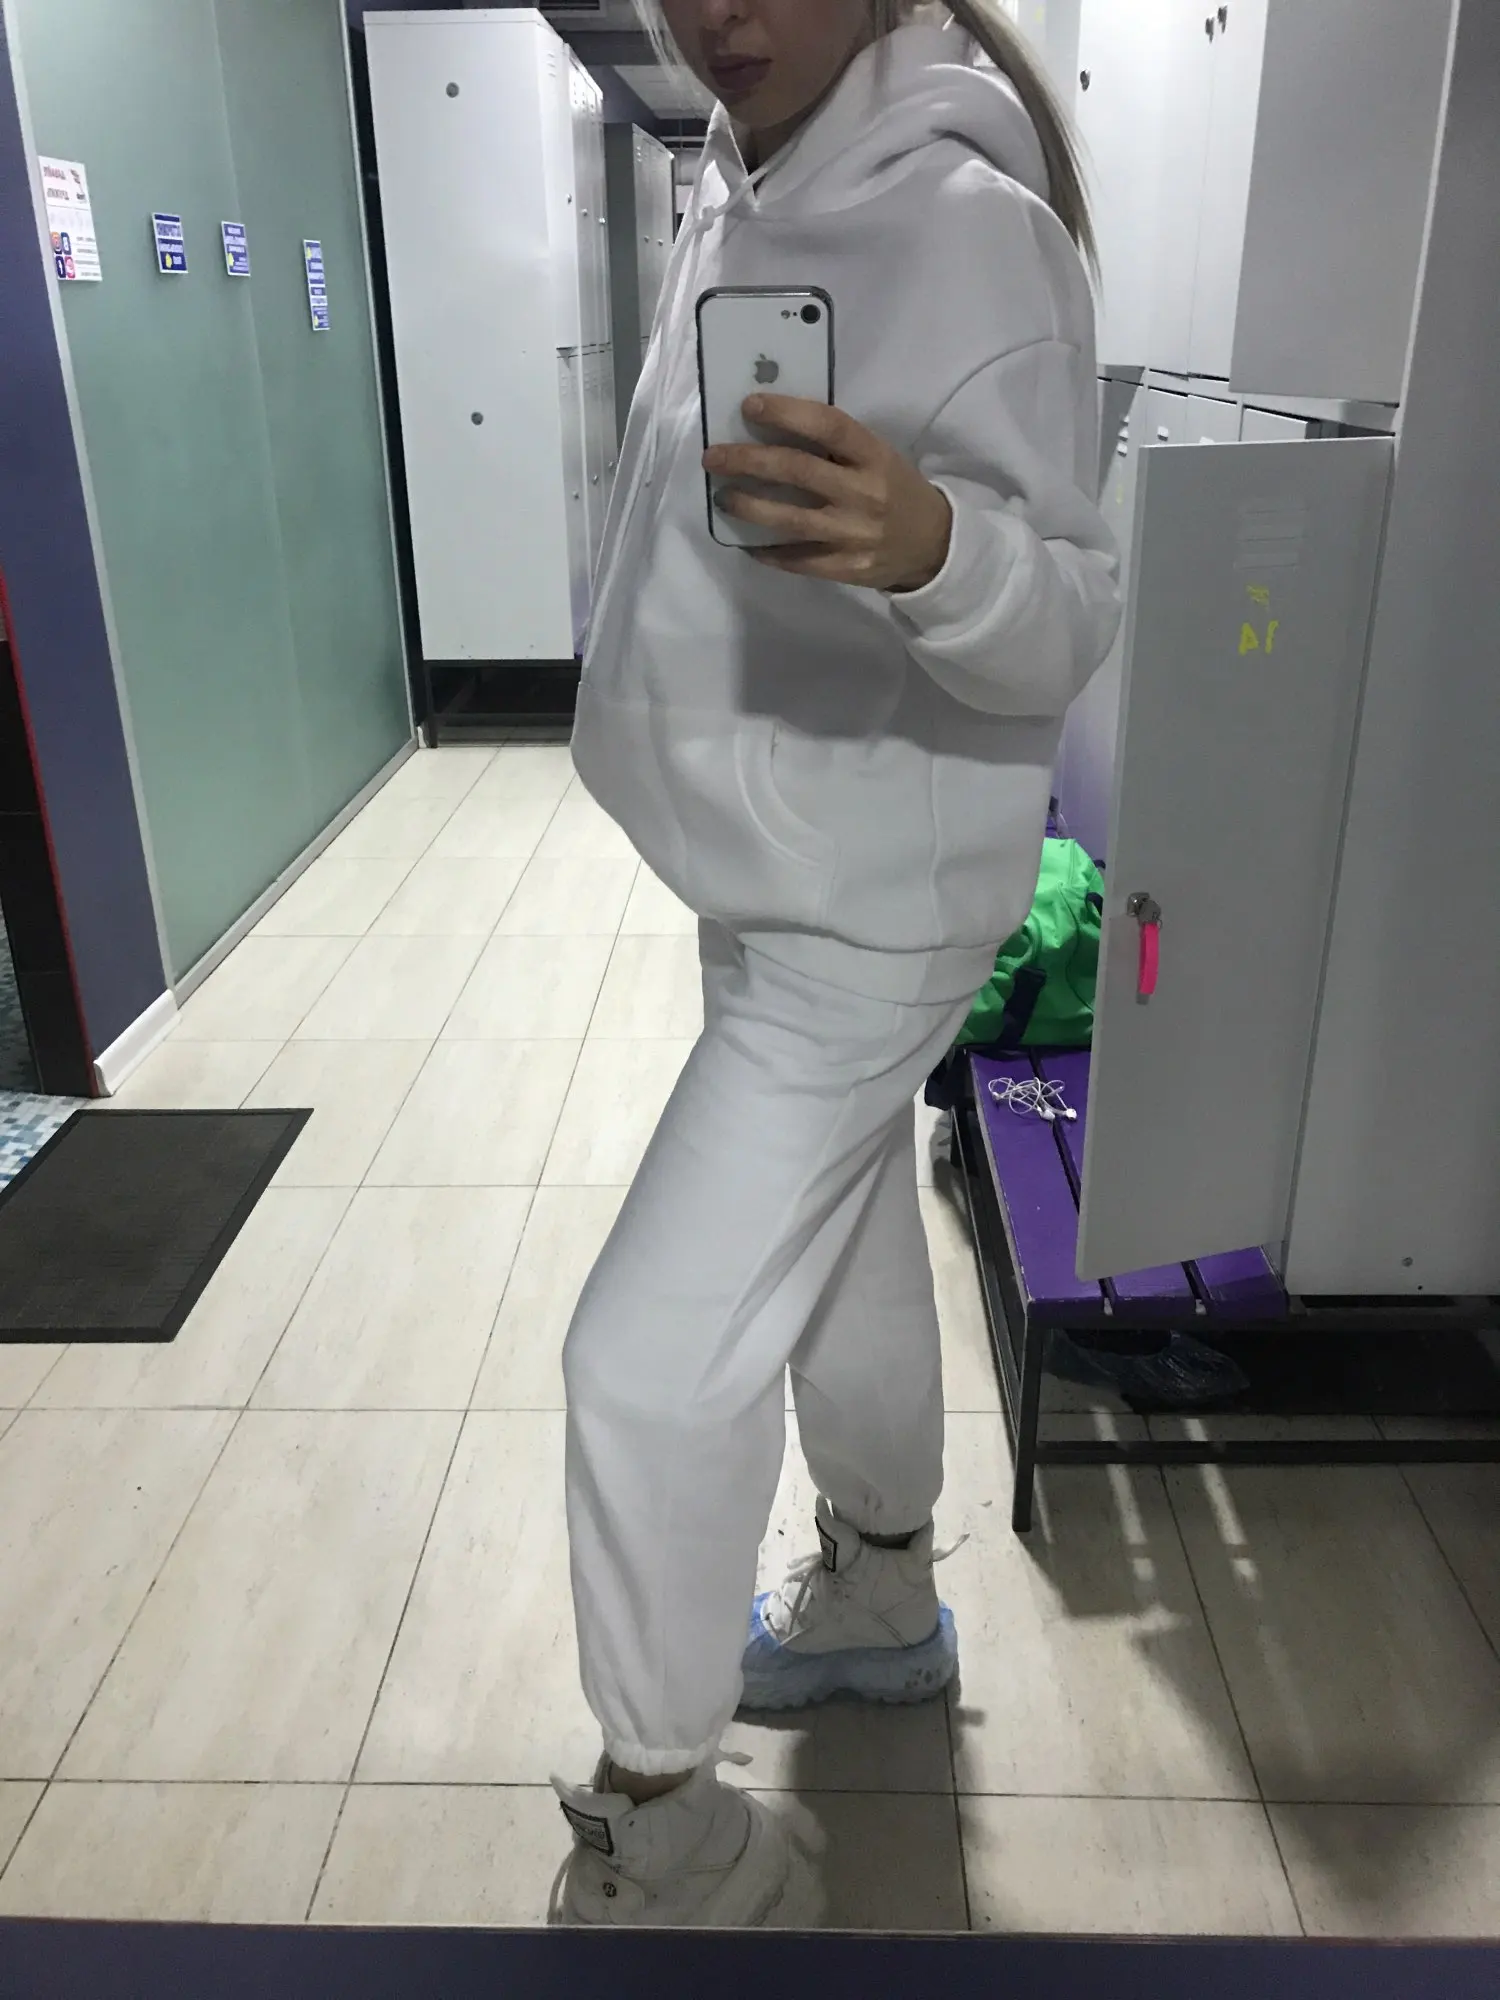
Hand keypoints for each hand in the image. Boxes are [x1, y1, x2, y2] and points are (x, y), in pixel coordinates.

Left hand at [702, 394, 952, 592]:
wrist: (934, 545)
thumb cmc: (895, 490)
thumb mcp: (878, 457)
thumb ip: (836, 446)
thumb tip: (773, 426)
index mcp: (874, 456)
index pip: (828, 426)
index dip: (787, 413)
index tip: (750, 405)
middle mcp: (864, 494)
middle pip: (798, 471)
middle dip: (749, 461)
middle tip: (714, 456)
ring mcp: (854, 535)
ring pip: (790, 520)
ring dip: (749, 506)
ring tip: (722, 496)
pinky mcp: (846, 568)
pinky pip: (797, 561)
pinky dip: (768, 551)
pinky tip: (747, 543)